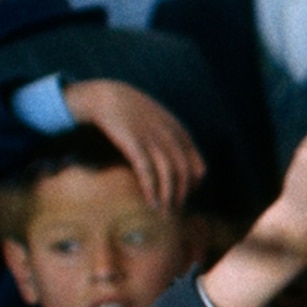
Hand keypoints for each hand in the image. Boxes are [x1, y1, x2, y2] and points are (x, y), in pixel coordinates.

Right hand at [65, 79, 207, 210]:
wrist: (108, 95)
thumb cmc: (133, 114)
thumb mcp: (160, 124)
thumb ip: (172, 142)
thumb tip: (177, 169)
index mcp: (180, 134)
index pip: (198, 167)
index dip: (193, 187)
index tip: (182, 198)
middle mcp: (171, 137)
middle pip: (185, 174)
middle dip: (181, 196)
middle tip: (173, 211)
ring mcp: (153, 139)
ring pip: (169, 174)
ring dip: (167, 196)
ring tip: (162, 211)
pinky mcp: (133, 142)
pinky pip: (147, 170)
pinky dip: (151, 188)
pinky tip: (150, 201)